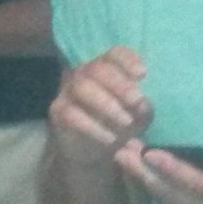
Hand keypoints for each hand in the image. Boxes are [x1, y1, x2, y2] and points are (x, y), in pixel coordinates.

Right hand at [49, 47, 151, 172]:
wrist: (94, 149)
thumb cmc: (120, 123)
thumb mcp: (137, 114)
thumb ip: (142, 107)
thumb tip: (144, 104)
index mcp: (107, 67)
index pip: (115, 54)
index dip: (128, 60)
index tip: (143, 74)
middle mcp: (85, 73)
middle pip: (97, 67)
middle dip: (120, 84)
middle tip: (137, 101)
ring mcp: (69, 90)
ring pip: (82, 86)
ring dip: (107, 103)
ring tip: (126, 122)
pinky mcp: (58, 111)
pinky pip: (71, 113)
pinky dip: (92, 126)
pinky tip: (110, 138)